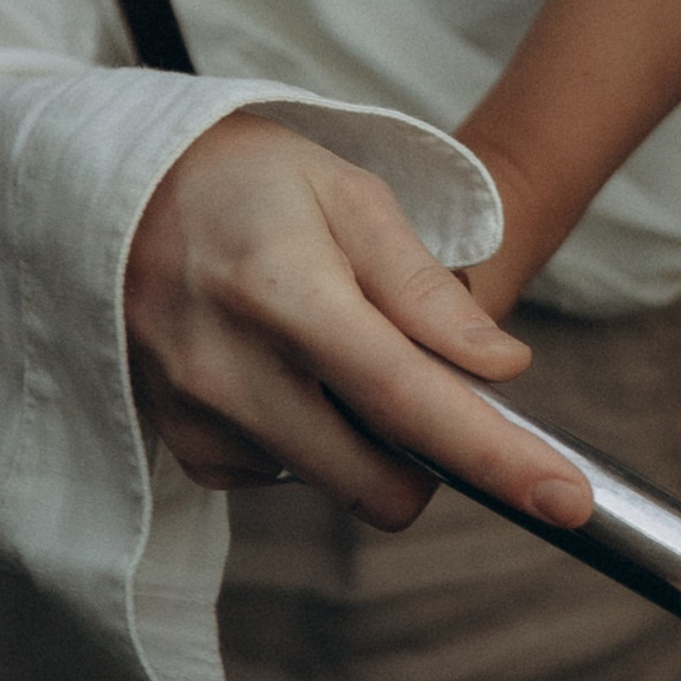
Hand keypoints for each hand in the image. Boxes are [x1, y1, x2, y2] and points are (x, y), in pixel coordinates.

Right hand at [124, 111, 591, 532]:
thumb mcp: (351, 197)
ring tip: (331, 344)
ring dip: (368, 437)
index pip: (409, 399)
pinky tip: (285, 367)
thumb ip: (425, 291)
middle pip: (381, 479)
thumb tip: (502, 370)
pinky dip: (313, 436)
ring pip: (340, 482)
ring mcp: (199, 420)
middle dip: (435, 455)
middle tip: (432, 377)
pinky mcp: (186, 449)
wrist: (115, 191)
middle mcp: (231, 371)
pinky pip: (289, 476)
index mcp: (284, 294)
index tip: (565, 499)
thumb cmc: (247, 181)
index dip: (496, 456)